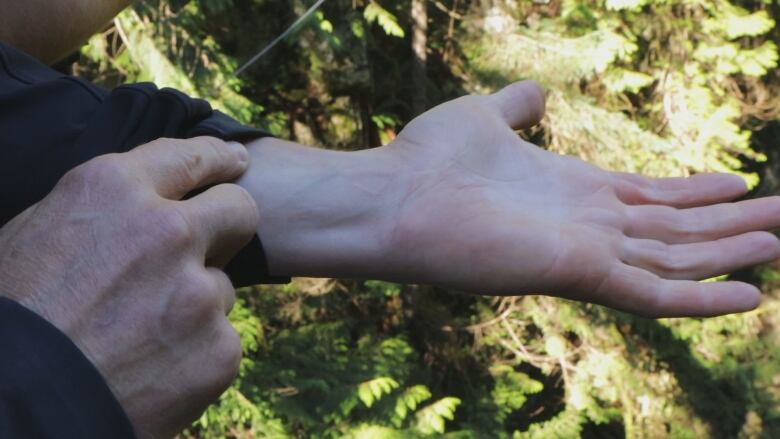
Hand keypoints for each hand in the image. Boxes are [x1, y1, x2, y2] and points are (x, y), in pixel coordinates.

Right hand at [0, 137, 258, 436]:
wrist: (17, 405)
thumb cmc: (15, 314)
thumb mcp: (36, 233)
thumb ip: (104, 209)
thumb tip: (145, 201)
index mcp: (114, 191)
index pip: (190, 156)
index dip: (218, 158)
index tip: (236, 162)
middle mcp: (167, 231)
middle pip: (239, 209)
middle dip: (229, 225)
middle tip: (213, 244)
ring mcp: (198, 292)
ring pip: (221, 286)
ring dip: (195, 303)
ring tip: (142, 333)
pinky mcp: (218, 348)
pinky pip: (220, 340)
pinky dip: (194, 353)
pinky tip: (154, 370)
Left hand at [241, 81, 779, 317]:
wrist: (392, 196)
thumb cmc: (428, 159)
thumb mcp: (485, 116)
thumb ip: (517, 108)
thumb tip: (535, 94)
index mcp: (572, 190)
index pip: (647, 195)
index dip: (694, 190)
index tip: (739, 179)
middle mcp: (586, 225)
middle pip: (674, 228)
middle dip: (731, 223)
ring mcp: (585, 251)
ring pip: (677, 258)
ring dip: (732, 251)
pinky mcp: (579, 272)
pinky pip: (655, 292)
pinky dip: (703, 298)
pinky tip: (751, 294)